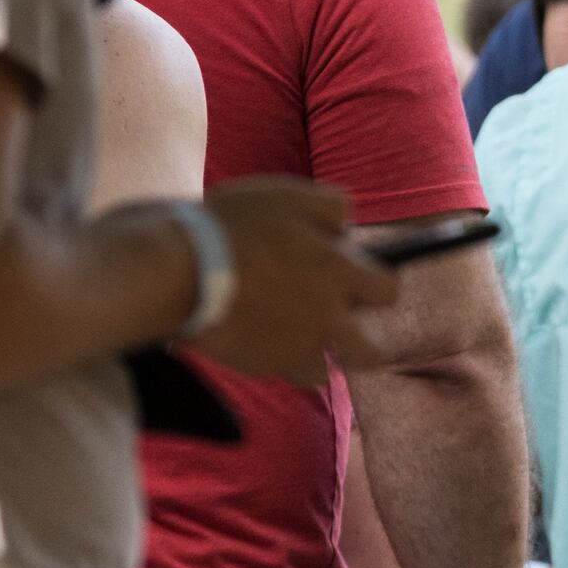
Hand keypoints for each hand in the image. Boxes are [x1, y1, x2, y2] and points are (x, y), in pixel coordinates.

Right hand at [186, 179, 395, 383]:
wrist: (179, 269)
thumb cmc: (233, 226)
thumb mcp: (287, 196)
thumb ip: (330, 206)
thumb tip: (347, 223)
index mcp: (339, 274)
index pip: (388, 292)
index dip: (376, 284)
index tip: (359, 279)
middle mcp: (327, 320)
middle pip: (372, 356)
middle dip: (362, 345)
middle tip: (338, 324)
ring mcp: (295, 349)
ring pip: (323, 370)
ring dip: (312, 354)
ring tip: (285, 328)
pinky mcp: (262, 366)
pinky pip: (278, 369)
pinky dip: (272, 356)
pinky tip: (252, 332)